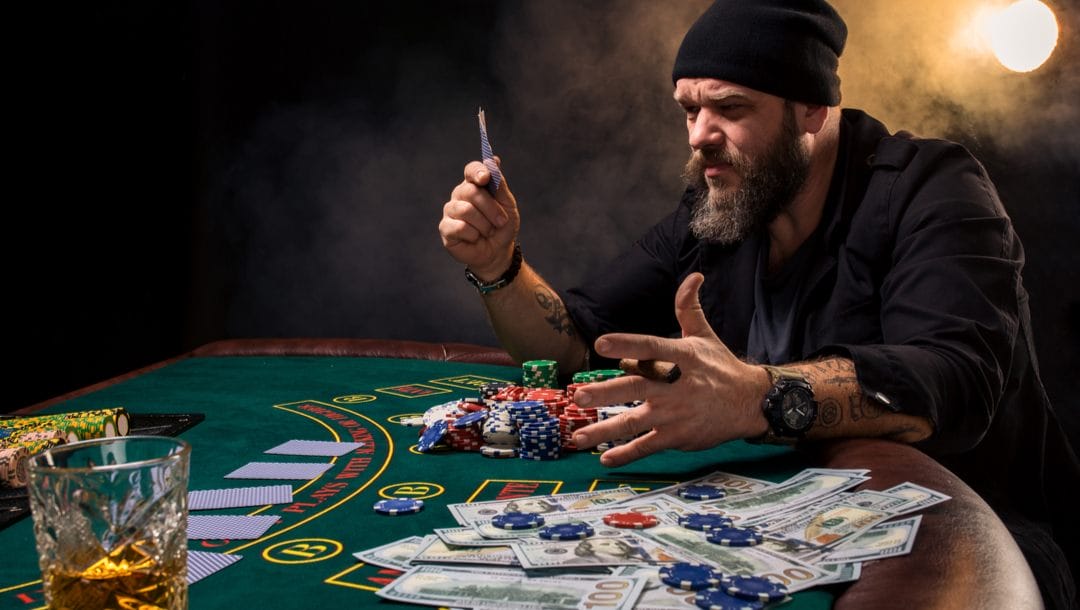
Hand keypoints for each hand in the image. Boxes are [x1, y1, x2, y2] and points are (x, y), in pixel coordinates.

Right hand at [439, 158, 520, 279]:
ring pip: (466, 210)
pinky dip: (473, 235)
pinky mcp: (445, 228)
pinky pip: (459, 227)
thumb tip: (493, 160)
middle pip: (471, 191)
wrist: (498, 251)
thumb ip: (499, 184)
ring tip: (488, 232)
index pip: (471, 170)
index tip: (486, 178)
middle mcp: (459, 194)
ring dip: (484, 224)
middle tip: (501, 221)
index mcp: (474, 185)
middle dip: (491, 208)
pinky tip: (475, 238)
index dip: (478, 171)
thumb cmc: (502, 226)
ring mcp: (450, 211)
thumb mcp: (508, 204)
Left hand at [571, 273, 771, 466]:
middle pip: (637, 389)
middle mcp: (678, 388)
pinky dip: (626, 454)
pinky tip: (604, 457)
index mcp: (684, 358)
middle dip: (606, 393)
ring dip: (604, 430)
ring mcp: (676, 415)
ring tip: (578, 435)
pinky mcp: (677, 437)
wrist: (751, 404)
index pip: (652, 347)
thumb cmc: (722, 368)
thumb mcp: (706, 336)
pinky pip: (647, 446)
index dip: (627, 344)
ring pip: (635, 423)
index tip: (601, 343)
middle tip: (579, 396)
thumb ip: (689, 308)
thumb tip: (694, 276)